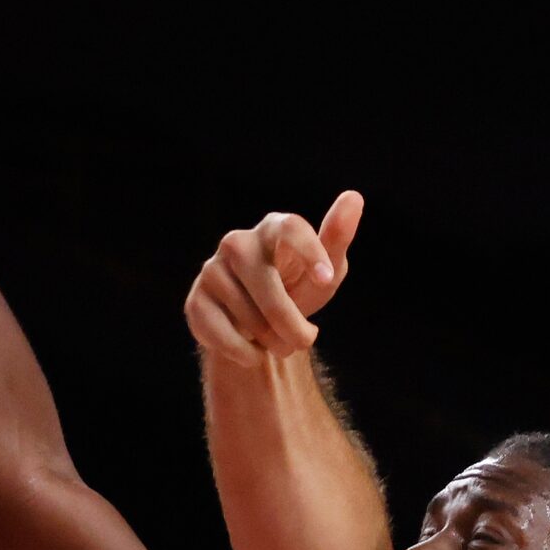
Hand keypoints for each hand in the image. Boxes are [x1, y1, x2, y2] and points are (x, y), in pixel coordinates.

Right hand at [183, 192, 364, 366]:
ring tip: (278, 341)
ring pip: (248, 317)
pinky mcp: (196, 301)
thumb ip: (337, 238)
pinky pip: (223, 335)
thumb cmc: (298, 286)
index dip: (310, 252)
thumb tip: (354, 197)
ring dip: (271, 341)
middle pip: (269, 289)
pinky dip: (245, 353)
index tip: (327, 280)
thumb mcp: (326, 269)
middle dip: (291, 324)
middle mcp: (238, 243)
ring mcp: (212, 271)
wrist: (260, 322)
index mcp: (273, 228)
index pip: (290, 229)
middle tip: (305, 341)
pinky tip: (253, 351)